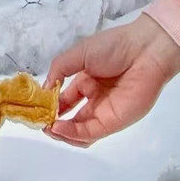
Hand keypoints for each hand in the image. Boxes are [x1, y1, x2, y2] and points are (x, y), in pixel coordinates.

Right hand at [43, 14, 179, 146]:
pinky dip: (73, 134)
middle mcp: (94, 100)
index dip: (49, 105)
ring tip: (48, 128)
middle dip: (53, 122)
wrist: (144, 50)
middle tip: (39, 121)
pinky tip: (58, 128)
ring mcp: (104, 112)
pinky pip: (90, 132)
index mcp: (86, 82)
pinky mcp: (114, 122)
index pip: (64, 100)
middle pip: (71, 119)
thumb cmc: (112, 47)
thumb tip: (44, 89)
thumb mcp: (78, 54)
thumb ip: (59, 70)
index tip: (35, 107)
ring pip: (79, 132)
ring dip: (61, 133)